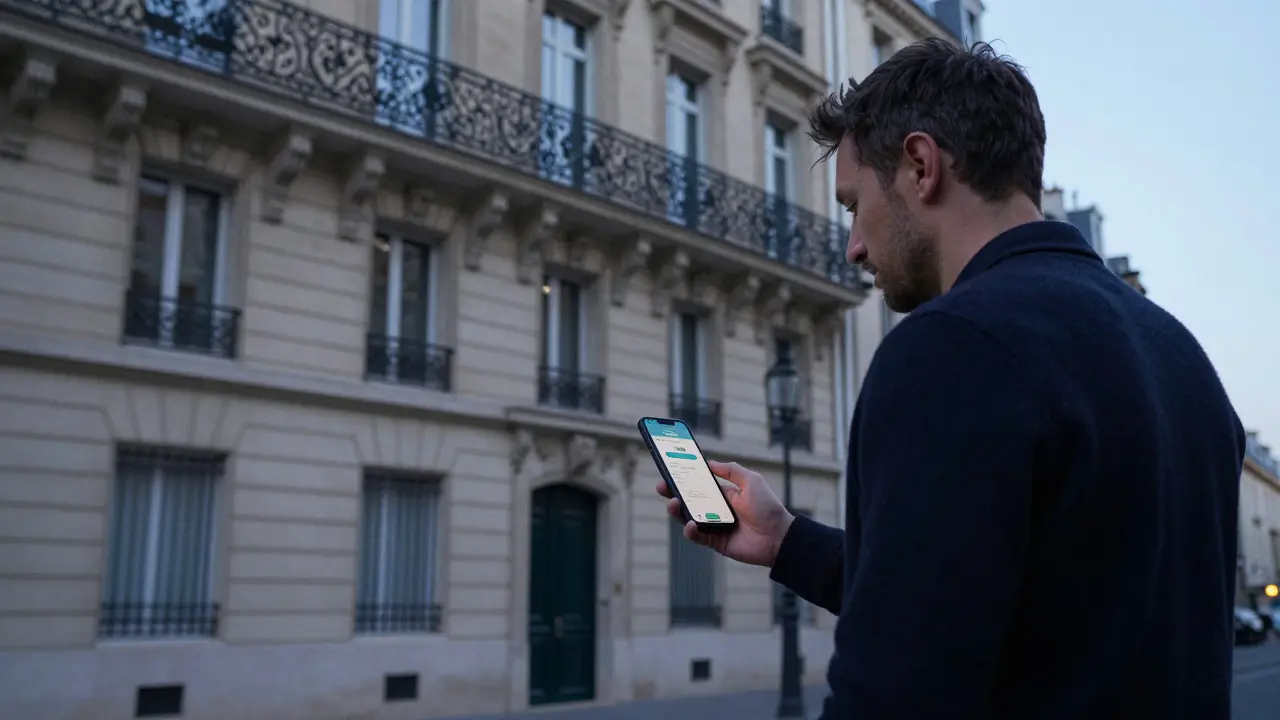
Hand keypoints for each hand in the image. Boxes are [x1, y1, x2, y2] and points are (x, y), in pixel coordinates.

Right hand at [657, 460, 793, 567]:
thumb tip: (709, 462)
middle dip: (672, 493)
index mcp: (723, 495)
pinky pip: (698, 537)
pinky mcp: (715, 542)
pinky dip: (691, 531)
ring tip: (673, 503)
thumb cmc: (768, 507)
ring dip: (677, 511)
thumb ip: (731, 470)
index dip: (684, 479)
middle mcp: (716, 510)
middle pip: (688, 501)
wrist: (779, 536)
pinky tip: (690, 524)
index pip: (698, 485)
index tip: (670, 470)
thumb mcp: (751, 481)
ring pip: (688, 518)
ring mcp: (714, 527)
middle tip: (661, 486)